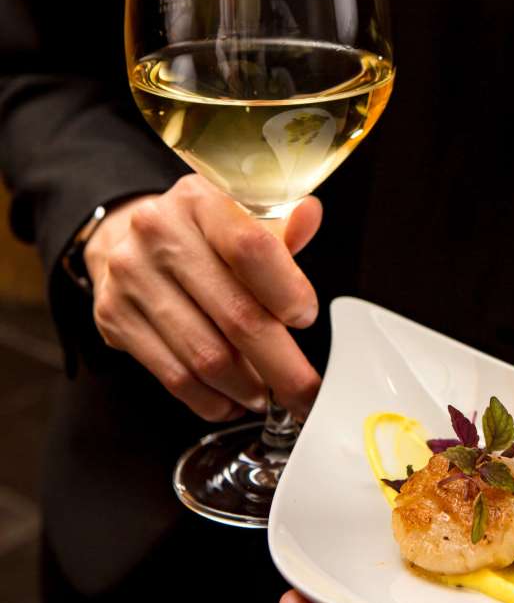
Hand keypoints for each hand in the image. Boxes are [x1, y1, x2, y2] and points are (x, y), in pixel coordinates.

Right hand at [85, 174, 321, 420]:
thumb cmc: (200, 235)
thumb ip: (281, 226)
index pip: (250, 248)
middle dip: (281, 365)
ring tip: (269, 397)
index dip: (287, 291)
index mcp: (199, 200)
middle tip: (306, 392)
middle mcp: (159, 232)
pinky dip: (210, 400)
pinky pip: (173, 375)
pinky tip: (231, 402)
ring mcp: (132, 276)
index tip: (306, 318)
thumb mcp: (240, 217)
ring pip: (205, 355)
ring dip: (247, 387)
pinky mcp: (114, 316)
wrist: (126, 238)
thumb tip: (311, 215)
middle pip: (236, 315)